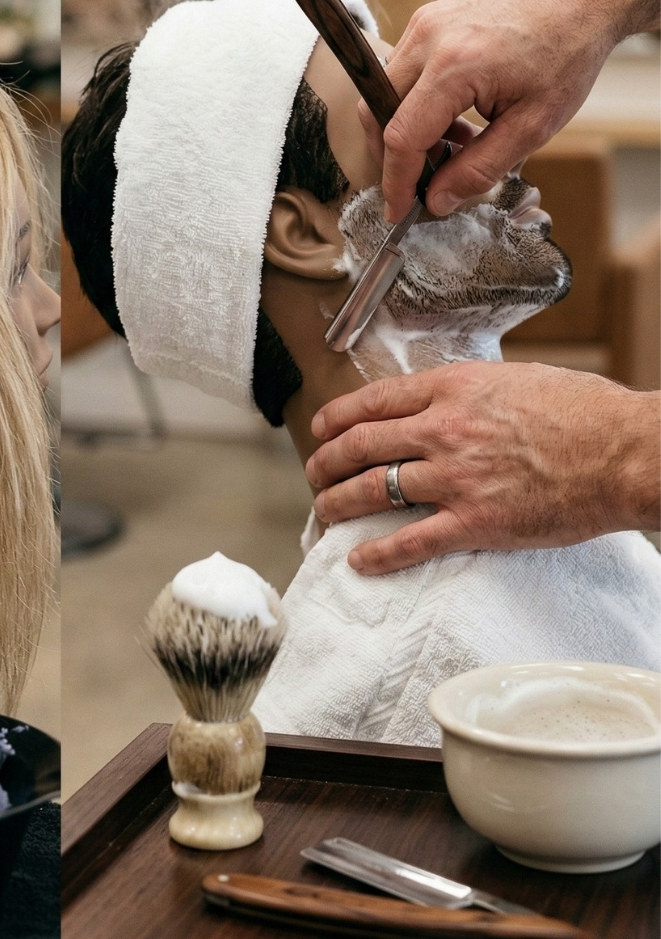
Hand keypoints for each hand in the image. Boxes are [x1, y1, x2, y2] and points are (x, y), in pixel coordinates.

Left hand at [304, 362, 660, 574]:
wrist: (623, 452)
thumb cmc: (583, 411)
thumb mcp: (512, 379)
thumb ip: (467, 392)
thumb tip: (443, 401)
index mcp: (451, 389)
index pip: (373, 401)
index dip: (337, 417)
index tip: (322, 428)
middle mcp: (443, 430)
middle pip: (361, 445)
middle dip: (326, 462)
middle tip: (314, 473)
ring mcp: (455, 478)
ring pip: (373, 490)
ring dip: (337, 503)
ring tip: (323, 511)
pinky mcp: (475, 522)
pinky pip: (410, 541)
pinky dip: (377, 552)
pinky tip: (358, 559)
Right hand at [367, 0, 613, 222]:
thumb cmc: (566, 54)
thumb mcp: (533, 125)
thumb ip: (479, 167)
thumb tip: (437, 200)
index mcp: (455, 65)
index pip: (402, 136)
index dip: (396, 181)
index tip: (398, 211)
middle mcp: (429, 38)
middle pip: (378, 112)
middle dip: (393, 156)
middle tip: (425, 182)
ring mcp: (423, 24)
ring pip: (385, 92)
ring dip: (407, 129)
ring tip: (454, 144)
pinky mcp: (425, 20)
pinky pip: (401, 72)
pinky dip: (415, 104)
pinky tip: (454, 117)